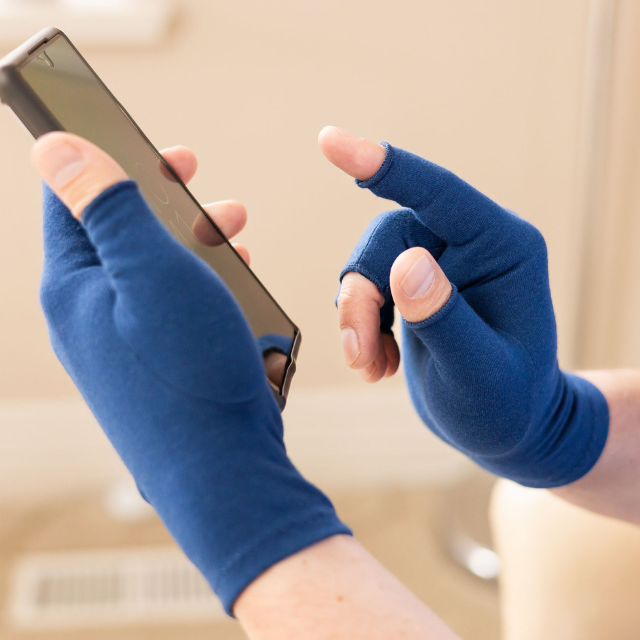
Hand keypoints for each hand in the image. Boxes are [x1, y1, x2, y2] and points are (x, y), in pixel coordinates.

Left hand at [33, 132, 348, 613]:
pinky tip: (231, 288)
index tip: (163, 152)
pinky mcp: (154, 370)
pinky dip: (200, 288)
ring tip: (234, 235)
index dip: (111, 162)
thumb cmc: (191, 370)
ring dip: (191, 245)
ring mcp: (121, 348)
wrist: (223, 471)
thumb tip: (54, 148)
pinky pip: (171, 312)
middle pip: (119, 237)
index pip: (72, 203)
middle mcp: (89, 319)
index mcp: (75, 289)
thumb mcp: (153, 271)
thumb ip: (106, 206)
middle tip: (205, 186)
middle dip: (166, 203)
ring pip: (152, 274)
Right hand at [319, 126, 608, 487]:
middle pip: (386, 239)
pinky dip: (361, 326)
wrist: (506, 429)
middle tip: (360, 355)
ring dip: (356, 317)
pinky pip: (368, 286)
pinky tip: (377, 364)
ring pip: (369, 263)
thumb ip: (443, 317)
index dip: (384, 165)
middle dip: (362, 297)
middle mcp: (470, 244)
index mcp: (502, 246)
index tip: (330, 142)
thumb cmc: (506, 405)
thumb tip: (404, 264)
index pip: (438, 193)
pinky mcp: (417, 285)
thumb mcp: (478, 373)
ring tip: (370, 366)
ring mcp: (440, 263)